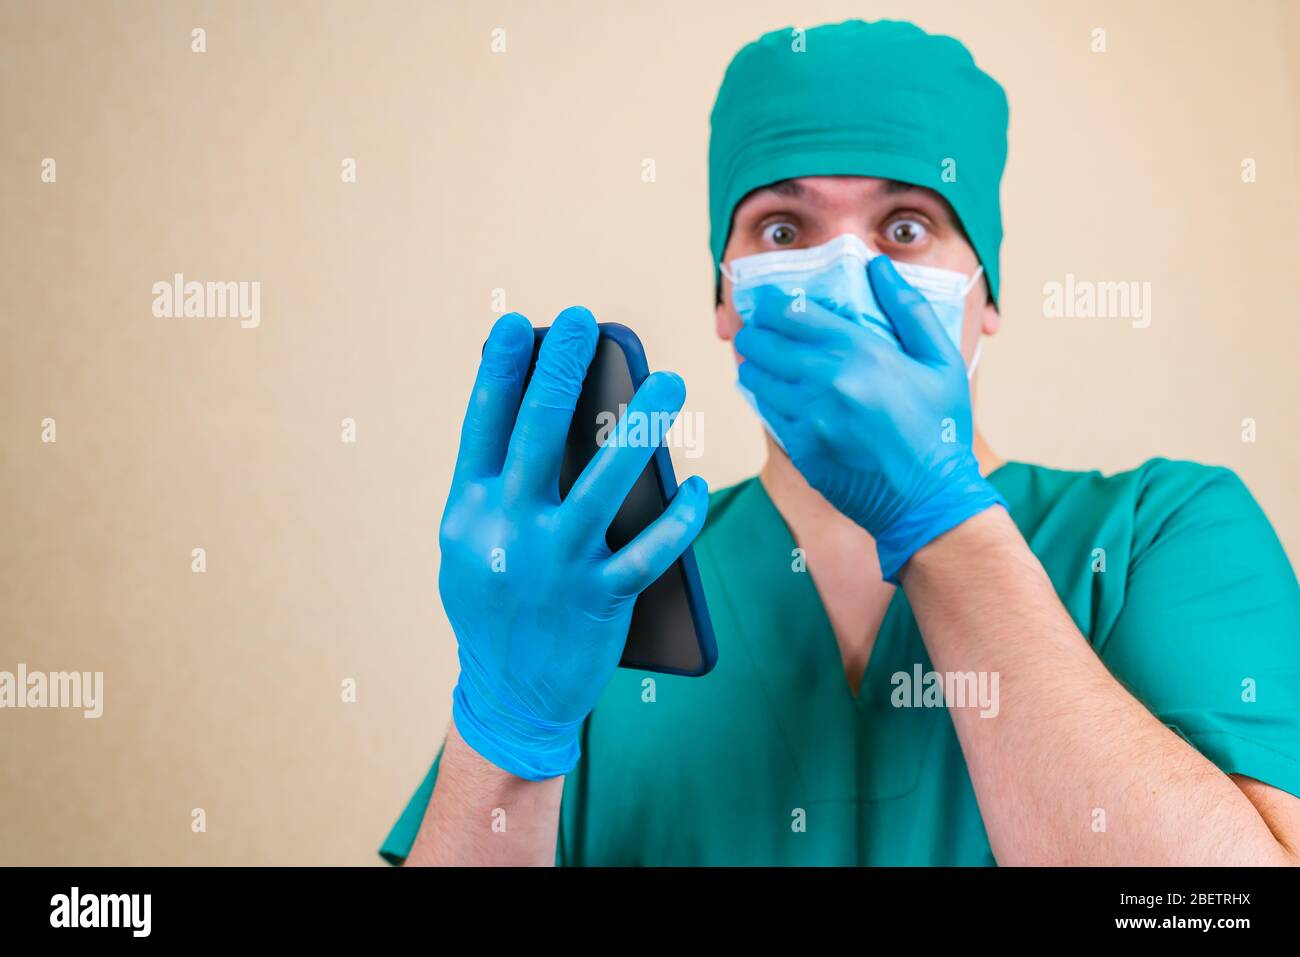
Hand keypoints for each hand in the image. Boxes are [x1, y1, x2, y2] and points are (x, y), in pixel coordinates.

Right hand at [440, 306, 707, 779]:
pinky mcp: (599, 598)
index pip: (482, 427)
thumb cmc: (495, 607)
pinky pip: (651, 551)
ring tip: (668, 384)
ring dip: (640, 428)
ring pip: (606, 483)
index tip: (517, 324)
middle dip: (562, 372)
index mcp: (470, 512)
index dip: (498, 372)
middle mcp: (508, 532)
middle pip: (537, 437)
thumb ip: (497, 491)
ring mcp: (555, 565)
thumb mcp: (472, 547)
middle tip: (585, 322)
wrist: (508, 697)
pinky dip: (680, 519)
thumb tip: (543, 423)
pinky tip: (699, 488)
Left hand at [734, 256, 1004, 581]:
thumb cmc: (941, 428)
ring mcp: (807, 419)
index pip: (790, 313)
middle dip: (756, 331)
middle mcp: (825, 382)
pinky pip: (766, 413)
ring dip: (755, 364)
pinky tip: (778, 393)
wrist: (930, 500)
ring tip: (763, 359)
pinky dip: (766, 398)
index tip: (768, 301)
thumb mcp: (942, 360)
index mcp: (859, 352)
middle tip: (760, 330)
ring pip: (756, 378)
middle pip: (762, 342)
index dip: (770, 303)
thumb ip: (908, 308)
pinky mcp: (799, 450)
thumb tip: (877, 265)